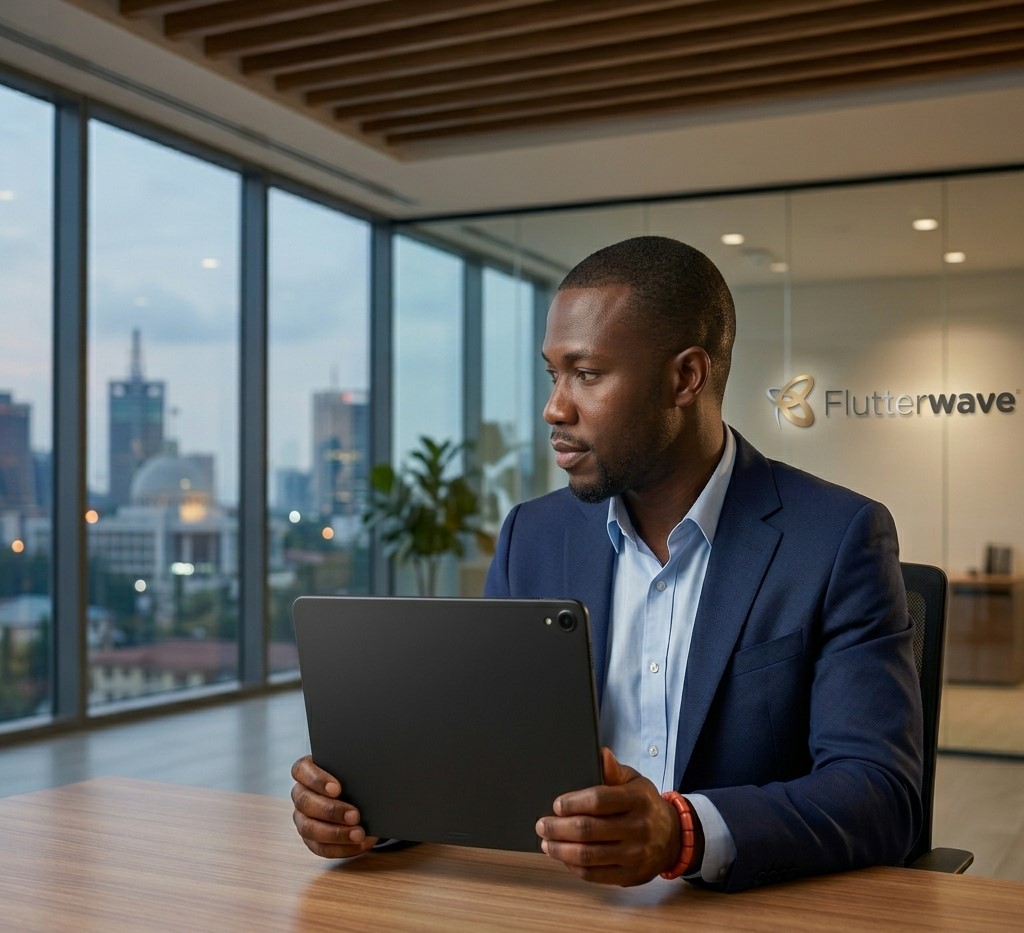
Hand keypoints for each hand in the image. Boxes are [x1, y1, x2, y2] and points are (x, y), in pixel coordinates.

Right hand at [291, 755, 378, 858]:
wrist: (357, 793)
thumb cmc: (352, 776)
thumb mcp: (352, 768)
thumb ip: (353, 769)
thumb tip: (368, 774)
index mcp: (305, 771)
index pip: (302, 771)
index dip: (317, 780)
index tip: (337, 788)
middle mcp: (300, 795)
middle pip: (306, 802)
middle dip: (331, 811)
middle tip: (355, 815)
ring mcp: (302, 818)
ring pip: (309, 828)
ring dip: (336, 834)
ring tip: (359, 834)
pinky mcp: (311, 839)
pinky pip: (321, 847)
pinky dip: (342, 848)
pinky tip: (360, 844)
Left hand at [534, 747, 681, 885]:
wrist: (673, 837)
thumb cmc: (645, 804)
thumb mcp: (635, 782)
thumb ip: (614, 771)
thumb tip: (602, 754)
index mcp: (638, 800)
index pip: (599, 800)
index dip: (573, 803)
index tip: (556, 804)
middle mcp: (638, 828)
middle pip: (588, 830)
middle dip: (558, 827)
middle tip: (542, 824)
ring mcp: (635, 855)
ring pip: (588, 855)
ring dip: (560, 849)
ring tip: (546, 842)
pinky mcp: (630, 876)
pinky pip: (595, 874)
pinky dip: (573, 866)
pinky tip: (563, 857)